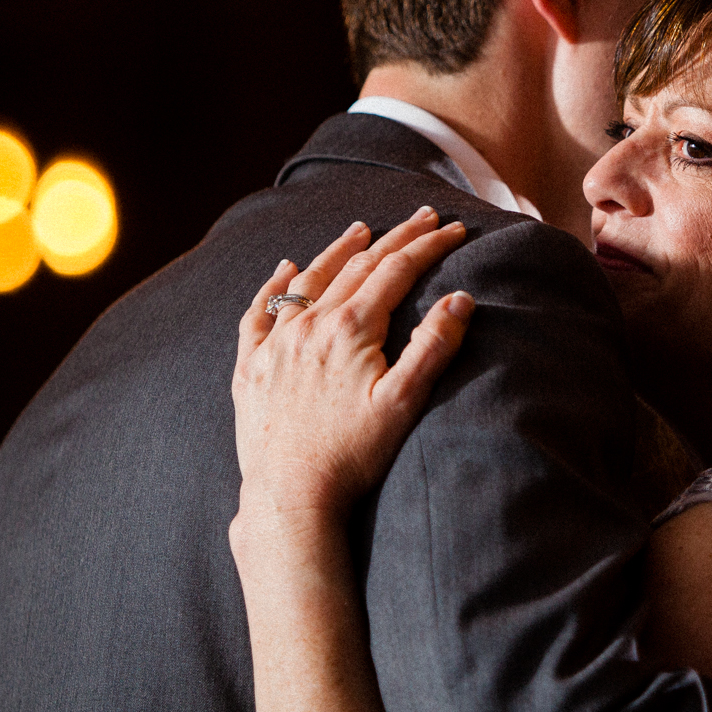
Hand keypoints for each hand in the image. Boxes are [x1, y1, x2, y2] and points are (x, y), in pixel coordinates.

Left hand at [231, 206, 472, 523]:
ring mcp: (276, 344)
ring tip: (360, 229)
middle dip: (394, 238)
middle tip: (422, 216)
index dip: (428, 246)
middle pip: (357, 266)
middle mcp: (310, 325)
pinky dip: (274, 285)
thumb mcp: (404, 403)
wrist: (290, 495)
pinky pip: (259, 313)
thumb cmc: (353, 455)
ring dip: (338, 250)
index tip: (452, 228)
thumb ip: (433, 347)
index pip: (396, 271)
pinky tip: (285, 269)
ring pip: (309, 280)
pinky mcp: (251, 367)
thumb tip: (460, 299)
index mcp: (351, 329)